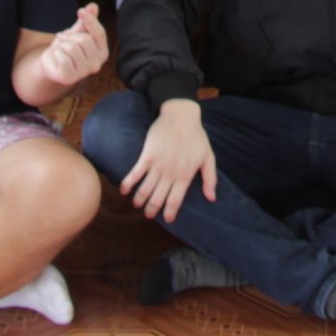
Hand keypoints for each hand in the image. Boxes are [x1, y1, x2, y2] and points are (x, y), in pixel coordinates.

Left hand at [35, 4, 107, 87]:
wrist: (51, 64)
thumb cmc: (67, 47)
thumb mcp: (77, 32)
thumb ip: (86, 20)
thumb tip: (93, 5)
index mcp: (103, 53)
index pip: (99, 33)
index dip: (90, 20)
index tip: (80, 10)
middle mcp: (96, 64)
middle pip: (84, 40)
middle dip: (70, 36)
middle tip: (64, 40)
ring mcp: (83, 72)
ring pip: (71, 48)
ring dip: (61, 45)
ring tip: (60, 50)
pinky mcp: (69, 77)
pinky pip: (62, 58)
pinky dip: (56, 54)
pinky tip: (56, 58)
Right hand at [121, 99, 217, 222]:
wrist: (181, 115)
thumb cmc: (196, 136)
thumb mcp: (208, 157)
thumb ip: (210, 179)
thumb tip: (211, 198)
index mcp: (185, 176)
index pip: (175, 201)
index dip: (170, 213)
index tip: (168, 220)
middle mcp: (170, 173)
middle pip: (157, 199)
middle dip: (152, 210)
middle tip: (149, 215)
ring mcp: (157, 165)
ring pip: (145, 189)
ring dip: (139, 200)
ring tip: (137, 205)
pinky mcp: (147, 155)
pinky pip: (135, 173)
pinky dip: (128, 183)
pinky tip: (123, 191)